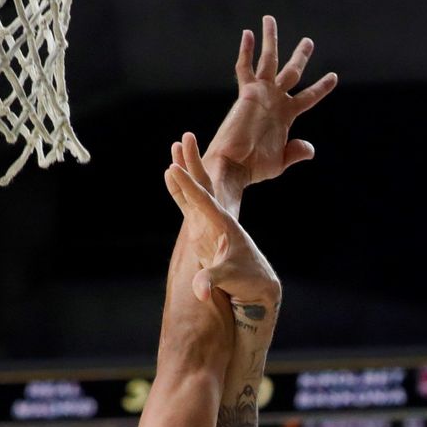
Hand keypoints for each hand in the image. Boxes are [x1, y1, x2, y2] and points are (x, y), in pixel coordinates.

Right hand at [165, 132, 281, 312]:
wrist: (257, 283)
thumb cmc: (247, 279)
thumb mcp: (230, 279)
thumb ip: (212, 280)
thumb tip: (200, 289)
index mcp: (224, 222)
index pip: (203, 199)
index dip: (188, 185)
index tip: (173, 168)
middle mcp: (217, 216)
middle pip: (204, 183)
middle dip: (193, 162)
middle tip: (185, 136)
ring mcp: (209, 220)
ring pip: (196, 188)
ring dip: (186, 168)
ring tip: (175, 144)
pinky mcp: (203, 227)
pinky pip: (188, 201)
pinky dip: (180, 186)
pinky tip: (169, 172)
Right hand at [204, 15, 337, 192]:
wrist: (234, 166)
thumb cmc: (254, 168)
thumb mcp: (281, 161)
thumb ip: (296, 151)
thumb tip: (310, 149)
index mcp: (286, 115)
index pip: (308, 96)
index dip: (321, 87)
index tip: (333, 76)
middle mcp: (274, 100)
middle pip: (291, 71)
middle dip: (300, 55)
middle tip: (308, 40)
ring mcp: (260, 94)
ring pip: (268, 60)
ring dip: (270, 40)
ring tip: (269, 19)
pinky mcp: (246, 93)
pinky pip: (245, 68)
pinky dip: (246, 51)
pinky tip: (247, 33)